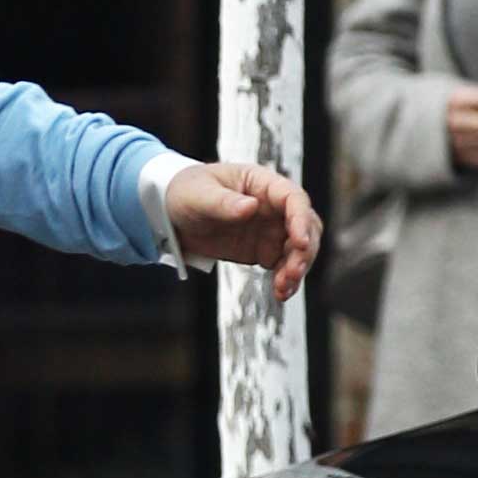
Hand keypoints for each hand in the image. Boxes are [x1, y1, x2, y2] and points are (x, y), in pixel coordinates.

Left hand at [165, 160, 320, 302]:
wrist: (171, 214)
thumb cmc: (187, 191)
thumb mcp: (199, 195)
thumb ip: (224, 202)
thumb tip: (250, 207)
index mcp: (262, 184)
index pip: (293, 199)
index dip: (301, 220)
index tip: (299, 242)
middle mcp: (273, 206)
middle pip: (306, 226)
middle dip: (304, 250)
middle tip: (292, 272)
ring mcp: (271, 229)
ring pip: (300, 249)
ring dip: (297, 268)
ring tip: (283, 288)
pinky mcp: (264, 250)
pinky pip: (284, 266)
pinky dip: (286, 280)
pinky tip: (280, 294)